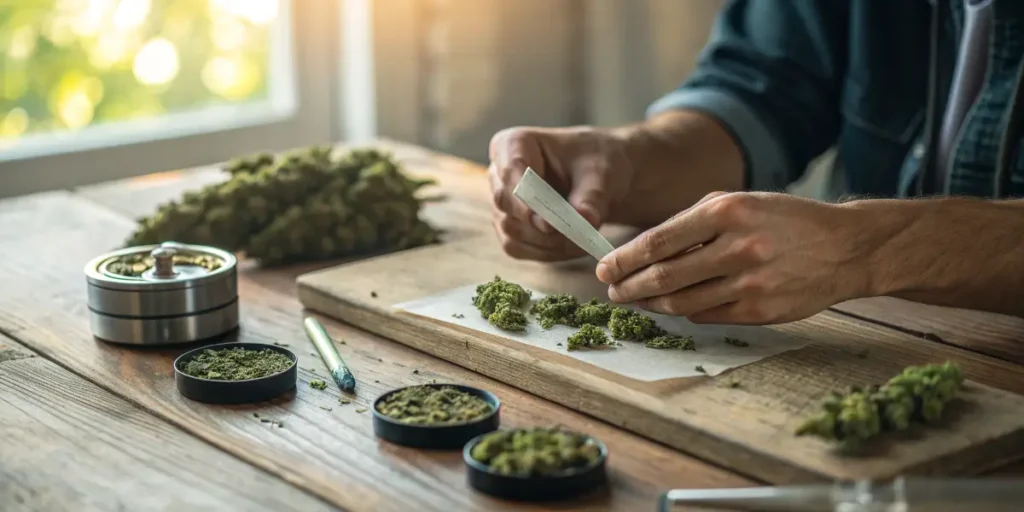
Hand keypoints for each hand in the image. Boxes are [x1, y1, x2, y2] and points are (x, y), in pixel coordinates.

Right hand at [488, 126, 633, 260]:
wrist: (600, 179)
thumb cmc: (596, 164)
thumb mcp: (600, 174)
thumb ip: (591, 197)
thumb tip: (586, 221)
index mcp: (513, 144)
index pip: (510, 171)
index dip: (526, 199)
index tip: (548, 224)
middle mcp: (499, 173)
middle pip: (505, 203)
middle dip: (539, 223)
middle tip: (574, 235)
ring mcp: (501, 204)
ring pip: (511, 230)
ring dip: (547, 242)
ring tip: (583, 241)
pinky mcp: (508, 228)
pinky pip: (517, 247)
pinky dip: (546, 252)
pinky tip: (573, 246)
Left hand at [595, 191, 872, 324]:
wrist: (846, 247)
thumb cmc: (783, 220)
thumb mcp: (739, 202)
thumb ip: (692, 222)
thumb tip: (644, 249)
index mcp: (726, 211)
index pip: (658, 241)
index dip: (624, 259)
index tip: (604, 268)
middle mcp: (737, 247)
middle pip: (664, 276)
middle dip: (630, 286)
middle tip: (613, 291)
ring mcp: (750, 282)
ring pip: (682, 301)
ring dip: (652, 304)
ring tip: (637, 300)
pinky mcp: (761, 310)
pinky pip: (708, 315)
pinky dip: (686, 311)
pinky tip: (676, 306)